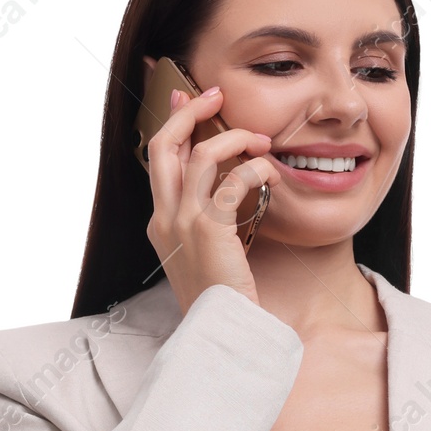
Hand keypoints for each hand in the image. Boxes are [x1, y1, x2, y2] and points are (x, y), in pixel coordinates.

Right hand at [141, 81, 285, 314]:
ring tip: (263, 142)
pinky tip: (272, 175)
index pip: (158, 159)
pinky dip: (256, 170)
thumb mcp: (208, 257)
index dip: (174, 124)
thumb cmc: (224, 300)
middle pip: (163, 145)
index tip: (189, 98)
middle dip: (190, 112)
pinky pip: (233, 182)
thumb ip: (211, 222)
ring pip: (201, 156)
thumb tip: (231, 187)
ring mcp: (183, 224)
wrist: (222, 334)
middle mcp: (164, 219)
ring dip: (235, 139)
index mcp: (160, 224)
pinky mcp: (210, 231)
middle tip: (217, 95)